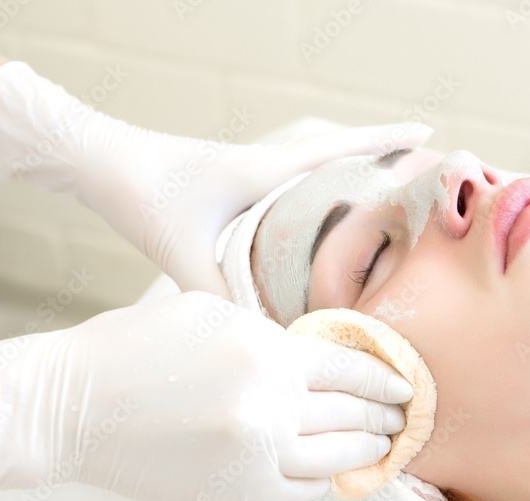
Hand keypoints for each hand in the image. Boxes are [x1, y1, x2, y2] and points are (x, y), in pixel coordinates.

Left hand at [0, 61, 432, 296]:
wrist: (101, 164)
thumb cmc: (146, 199)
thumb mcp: (186, 255)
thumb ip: (226, 299)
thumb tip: (269, 340)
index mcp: (267, 169)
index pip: (342, 147)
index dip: (388, 140)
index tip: (428, 132)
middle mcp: (268, 157)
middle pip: (340, 143)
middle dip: (382, 147)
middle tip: (422, 159)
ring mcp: (255, 159)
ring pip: (318, 152)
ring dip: (352, 157)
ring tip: (384, 179)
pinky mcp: (239, 168)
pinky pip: (296, 165)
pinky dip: (322, 172)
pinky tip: (323, 201)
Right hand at [0, 292, 413, 500]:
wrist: (73, 407)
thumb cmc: (135, 347)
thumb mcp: (212, 313)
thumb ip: (273, 334)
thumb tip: (320, 352)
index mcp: (268, 353)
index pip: (353, 367)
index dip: (387, 376)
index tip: (405, 383)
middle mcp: (271, 407)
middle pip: (355, 413)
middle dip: (386, 414)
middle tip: (404, 416)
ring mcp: (256, 455)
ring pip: (339, 457)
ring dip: (368, 449)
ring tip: (382, 444)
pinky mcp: (237, 492)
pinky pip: (306, 489)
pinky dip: (329, 478)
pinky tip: (339, 470)